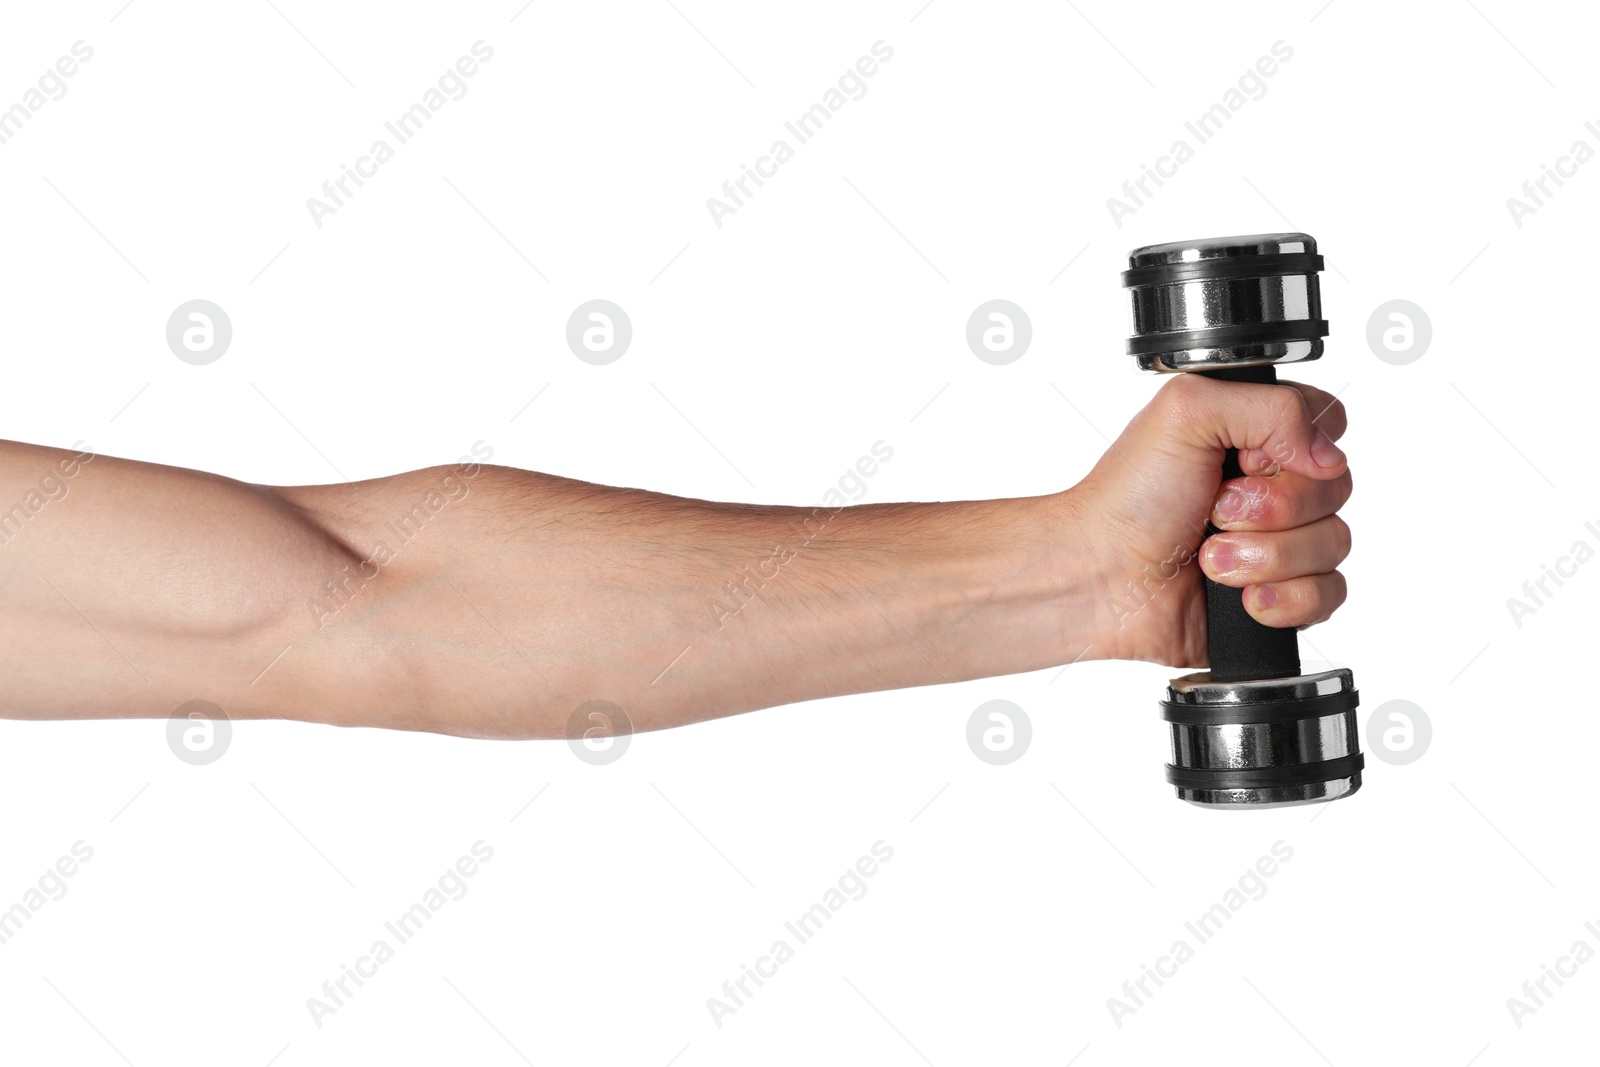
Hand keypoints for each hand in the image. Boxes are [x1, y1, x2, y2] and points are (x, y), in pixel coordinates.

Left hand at [1072, 373, 1351, 668]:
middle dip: (1272, 508)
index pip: (1329, 427)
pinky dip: (1283, 599)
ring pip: (1334, 545)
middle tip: (1215, 511)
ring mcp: (1278, 545)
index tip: (1243, 462)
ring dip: (1266, 556)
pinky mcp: (1280, 597)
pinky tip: (1240, 598)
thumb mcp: (1187, 411)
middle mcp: (1272, 488)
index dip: (1298, 449)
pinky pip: (1328, 596)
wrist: (1099, 579)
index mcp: (1254, 436)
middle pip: (1336, 489)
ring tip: (1209, 558)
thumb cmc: (1128, 499)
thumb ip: (1273, 406)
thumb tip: (1329, 454)